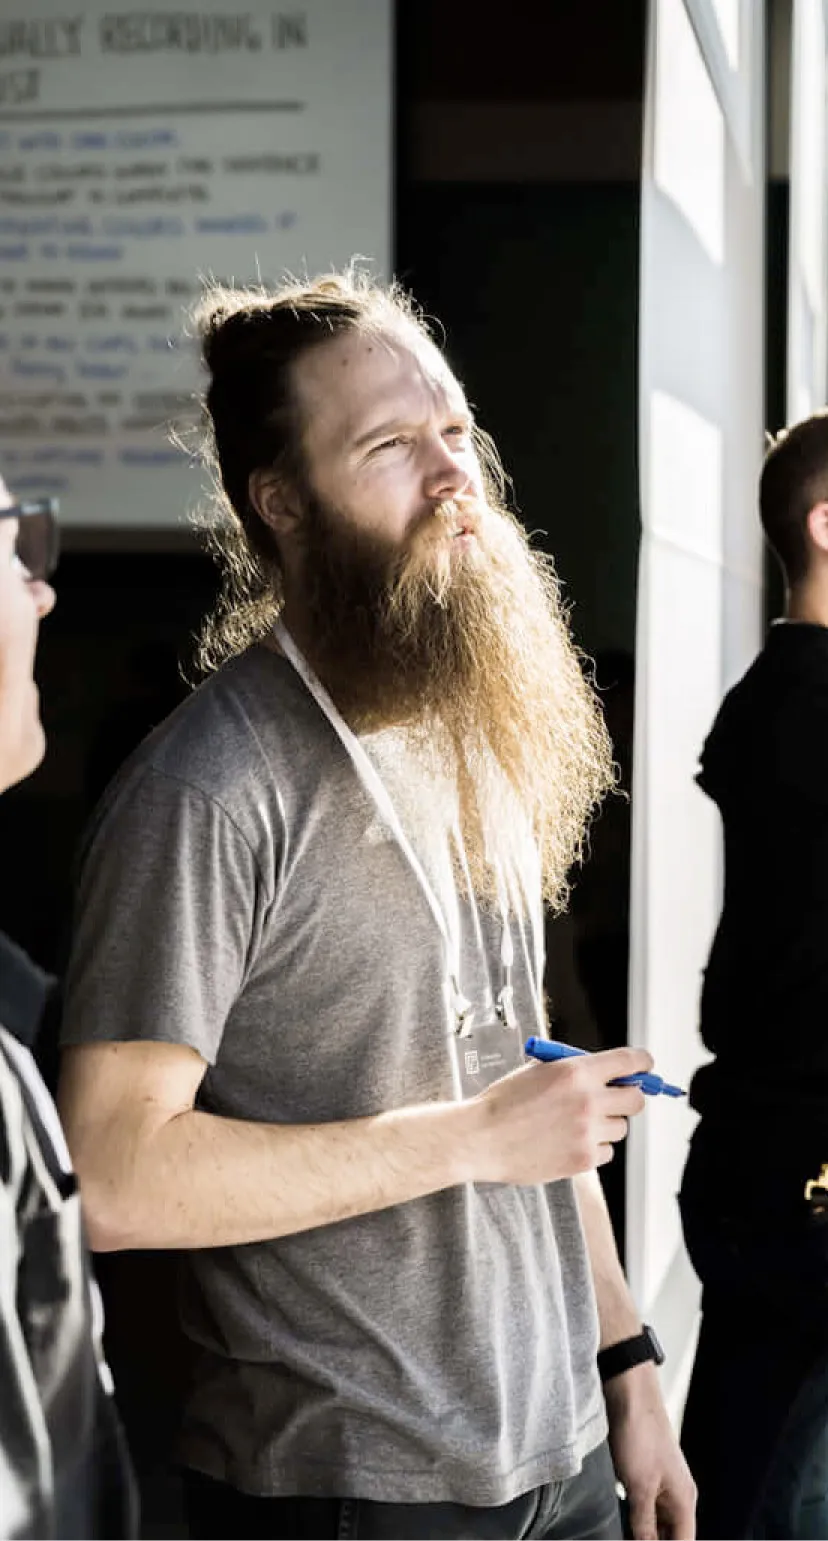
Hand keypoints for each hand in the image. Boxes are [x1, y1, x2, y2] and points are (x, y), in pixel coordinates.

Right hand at [465, 1046, 651, 1185]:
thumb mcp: (539, 1071)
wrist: (482, 1137)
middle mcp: (589, 1100)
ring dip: (605, 1125)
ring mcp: (588, 1132)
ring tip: (575, 1125)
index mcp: (577, 1071)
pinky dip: (593, 1148)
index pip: (631, 1061)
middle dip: (627, 1097)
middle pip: (636, 1099)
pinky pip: (606, 1151)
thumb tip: (607, 1074)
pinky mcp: (584, 1159)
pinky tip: (567, 1142)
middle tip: (612, 1100)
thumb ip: (575, 1071)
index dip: (643, 1063)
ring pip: (620, 1128)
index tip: (645, 1068)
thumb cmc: (505, 1102)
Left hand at [605, 1364, 696, 1538]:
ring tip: (619, 1532)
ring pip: (654, 1523)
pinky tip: (617, 1520)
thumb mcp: (640, 1487)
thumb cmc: (640, 1435)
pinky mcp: (642, 1475)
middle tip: (625, 1538)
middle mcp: (675, 1495)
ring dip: (639, 1532)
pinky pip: (641, 1507)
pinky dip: (631, 1517)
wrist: (628, 1395)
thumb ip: (644, 1524)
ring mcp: (659, 1485)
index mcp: (684, 1501)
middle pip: (669, 1535)